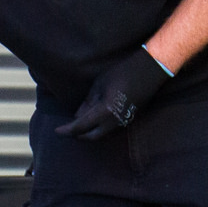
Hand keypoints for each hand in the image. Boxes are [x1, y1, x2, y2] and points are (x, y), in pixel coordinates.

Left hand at [55, 46, 171, 140]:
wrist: (150, 70)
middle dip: (78, 135)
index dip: (67, 130)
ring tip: (78, 125)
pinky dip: (99, 128)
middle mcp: (115, 120)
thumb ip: (87, 102)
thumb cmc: (123, 72)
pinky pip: (111, 129)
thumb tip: (77, 116)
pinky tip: (93, 121)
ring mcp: (124, 121)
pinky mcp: (130, 118)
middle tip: (67, 130)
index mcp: (105, 111)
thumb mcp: (99, 84)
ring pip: (102, 134)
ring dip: (89, 132)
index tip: (57, 131)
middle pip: (92, 136)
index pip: (81, 126)